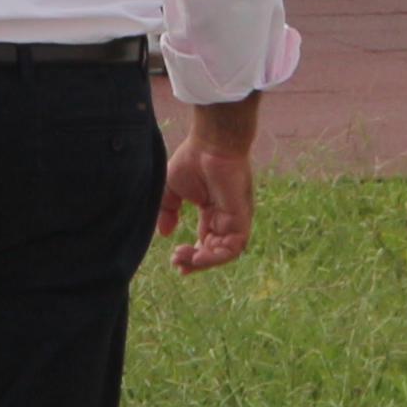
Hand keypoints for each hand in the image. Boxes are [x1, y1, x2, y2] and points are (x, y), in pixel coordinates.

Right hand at [161, 113, 259, 273]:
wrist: (210, 144)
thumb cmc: (192, 160)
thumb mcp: (171, 189)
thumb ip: (167, 212)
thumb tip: (165, 233)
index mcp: (211, 211)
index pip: (205, 241)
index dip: (192, 254)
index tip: (174, 259)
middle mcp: (226, 218)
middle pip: (214, 250)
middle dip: (195, 261)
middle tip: (176, 262)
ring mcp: (235, 219)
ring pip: (225, 253)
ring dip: (204, 262)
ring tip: (184, 260)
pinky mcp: (241, 218)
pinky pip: (234, 246)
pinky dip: (216, 256)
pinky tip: (197, 257)